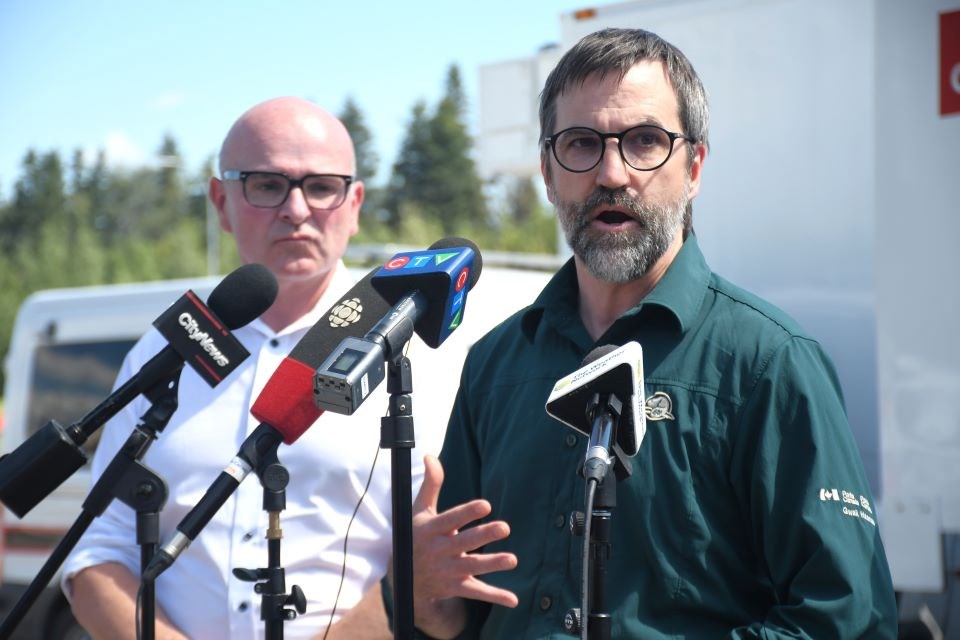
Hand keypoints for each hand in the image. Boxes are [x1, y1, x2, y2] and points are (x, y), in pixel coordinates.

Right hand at [411, 455, 517, 637]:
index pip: (450, 520)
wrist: (403, 579)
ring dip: (492, 564)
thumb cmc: (416, 536)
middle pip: (464, 543)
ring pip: (472, 568)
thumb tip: (430, 456)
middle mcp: (439, 551)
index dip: (467, 513)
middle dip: (483, 536)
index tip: (486, 505)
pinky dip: (495, 596)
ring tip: (512, 560)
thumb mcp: (419, 511)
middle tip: (505, 528)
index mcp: (431, 530)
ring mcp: (447, 571)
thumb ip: (430, 484)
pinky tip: (514, 599)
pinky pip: (476, 592)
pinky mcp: (455, 587)